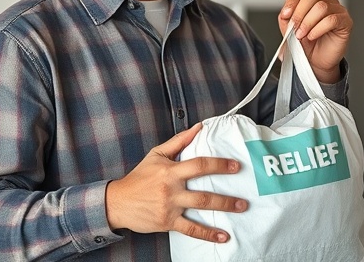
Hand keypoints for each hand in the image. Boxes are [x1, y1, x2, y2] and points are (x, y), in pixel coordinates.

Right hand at [105, 123, 247, 242]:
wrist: (118, 202)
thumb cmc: (139, 177)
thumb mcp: (156, 154)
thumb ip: (179, 141)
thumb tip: (199, 127)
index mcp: (170, 170)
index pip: (199, 165)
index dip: (219, 165)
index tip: (235, 166)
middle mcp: (171, 189)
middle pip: (203, 192)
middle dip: (226, 196)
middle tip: (244, 196)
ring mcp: (170, 207)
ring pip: (200, 209)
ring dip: (222, 210)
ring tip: (240, 209)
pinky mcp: (168, 222)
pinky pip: (191, 229)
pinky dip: (208, 234)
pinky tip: (223, 236)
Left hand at [278, 0, 352, 83]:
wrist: (317, 62)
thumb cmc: (307, 45)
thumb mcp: (290, 31)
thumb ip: (286, 19)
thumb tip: (285, 14)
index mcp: (310, 1)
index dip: (291, 3)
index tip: (285, 15)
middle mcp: (325, 2)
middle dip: (299, 13)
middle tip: (294, 28)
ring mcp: (337, 10)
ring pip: (322, 7)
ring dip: (308, 23)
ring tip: (302, 35)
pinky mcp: (346, 21)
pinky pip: (332, 19)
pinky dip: (318, 28)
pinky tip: (313, 36)